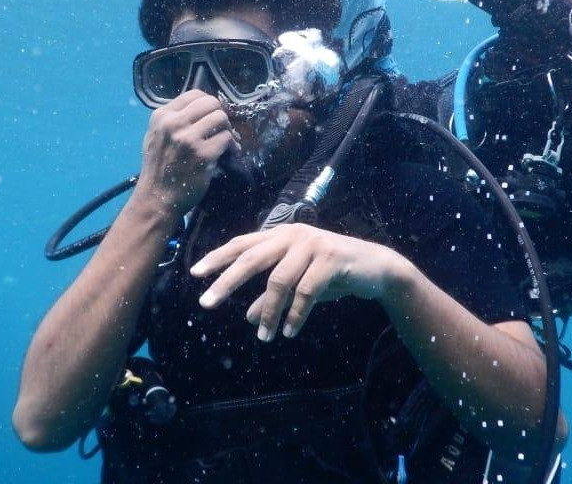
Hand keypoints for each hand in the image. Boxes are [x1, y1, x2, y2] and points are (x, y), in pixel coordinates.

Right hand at [134, 90, 237, 216]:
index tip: (211, 117)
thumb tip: (201, 107)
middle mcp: (173, 123)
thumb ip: (173, 120)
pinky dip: (231, 146)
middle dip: (220, 116)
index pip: (194, 94)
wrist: (156, 199)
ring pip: (221, 118)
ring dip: (227, 130)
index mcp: (162, 116)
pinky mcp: (203, 154)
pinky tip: (227, 154)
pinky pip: (227, 138)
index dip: (208, 105)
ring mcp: (188, 139)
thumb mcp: (156, 136)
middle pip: (211, 103)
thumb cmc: (158, 169)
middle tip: (220, 130)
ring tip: (225, 142)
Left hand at [189, 223, 406, 341]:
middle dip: (227, 282)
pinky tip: (289, 332)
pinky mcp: (330, 260)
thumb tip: (247, 316)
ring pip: (279, 280)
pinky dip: (295, 315)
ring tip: (264, 336)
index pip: (242, 244)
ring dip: (269, 313)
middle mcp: (293, 235)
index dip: (218, 257)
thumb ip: (272, 297)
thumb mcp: (298, 285)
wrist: (376, 269)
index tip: (195, 273)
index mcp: (281, 236)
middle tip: (206, 303)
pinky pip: (305, 292)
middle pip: (252, 258)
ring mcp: (313, 245)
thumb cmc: (332, 274)